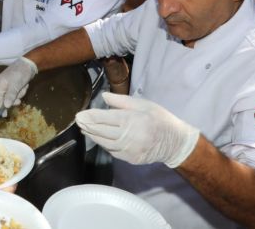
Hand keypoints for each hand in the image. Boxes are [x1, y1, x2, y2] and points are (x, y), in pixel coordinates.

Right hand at [0, 57, 37, 108]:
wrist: (29, 64)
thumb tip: (5, 106)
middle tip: (19, 101)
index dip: (1, 106)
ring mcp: (9, 83)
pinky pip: (17, 91)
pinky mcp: (15, 83)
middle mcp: (3, 83)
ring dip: (20, 93)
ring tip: (23, 86)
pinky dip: (22, 89)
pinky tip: (25, 84)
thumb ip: (10, 96)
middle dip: (14, 98)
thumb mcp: (15, 85)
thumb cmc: (21, 73)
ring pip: (13, 95)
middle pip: (6, 97)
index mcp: (0, 83)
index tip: (4, 115)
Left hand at [75, 92, 199, 167]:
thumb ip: (121, 101)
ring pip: (104, 143)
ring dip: (93, 136)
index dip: (89, 117)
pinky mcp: (130, 159)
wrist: (175, 142)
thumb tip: (103, 96)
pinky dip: (104, 144)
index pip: (104, 118)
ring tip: (85, 130)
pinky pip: (112, 151)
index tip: (79, 115)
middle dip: (87, 126)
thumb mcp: (142, 104)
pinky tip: (99, 139)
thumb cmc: (159, 119)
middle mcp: (127, 136)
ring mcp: (128, 150)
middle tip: (78, 122)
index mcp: (130, 120)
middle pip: (101, 131)